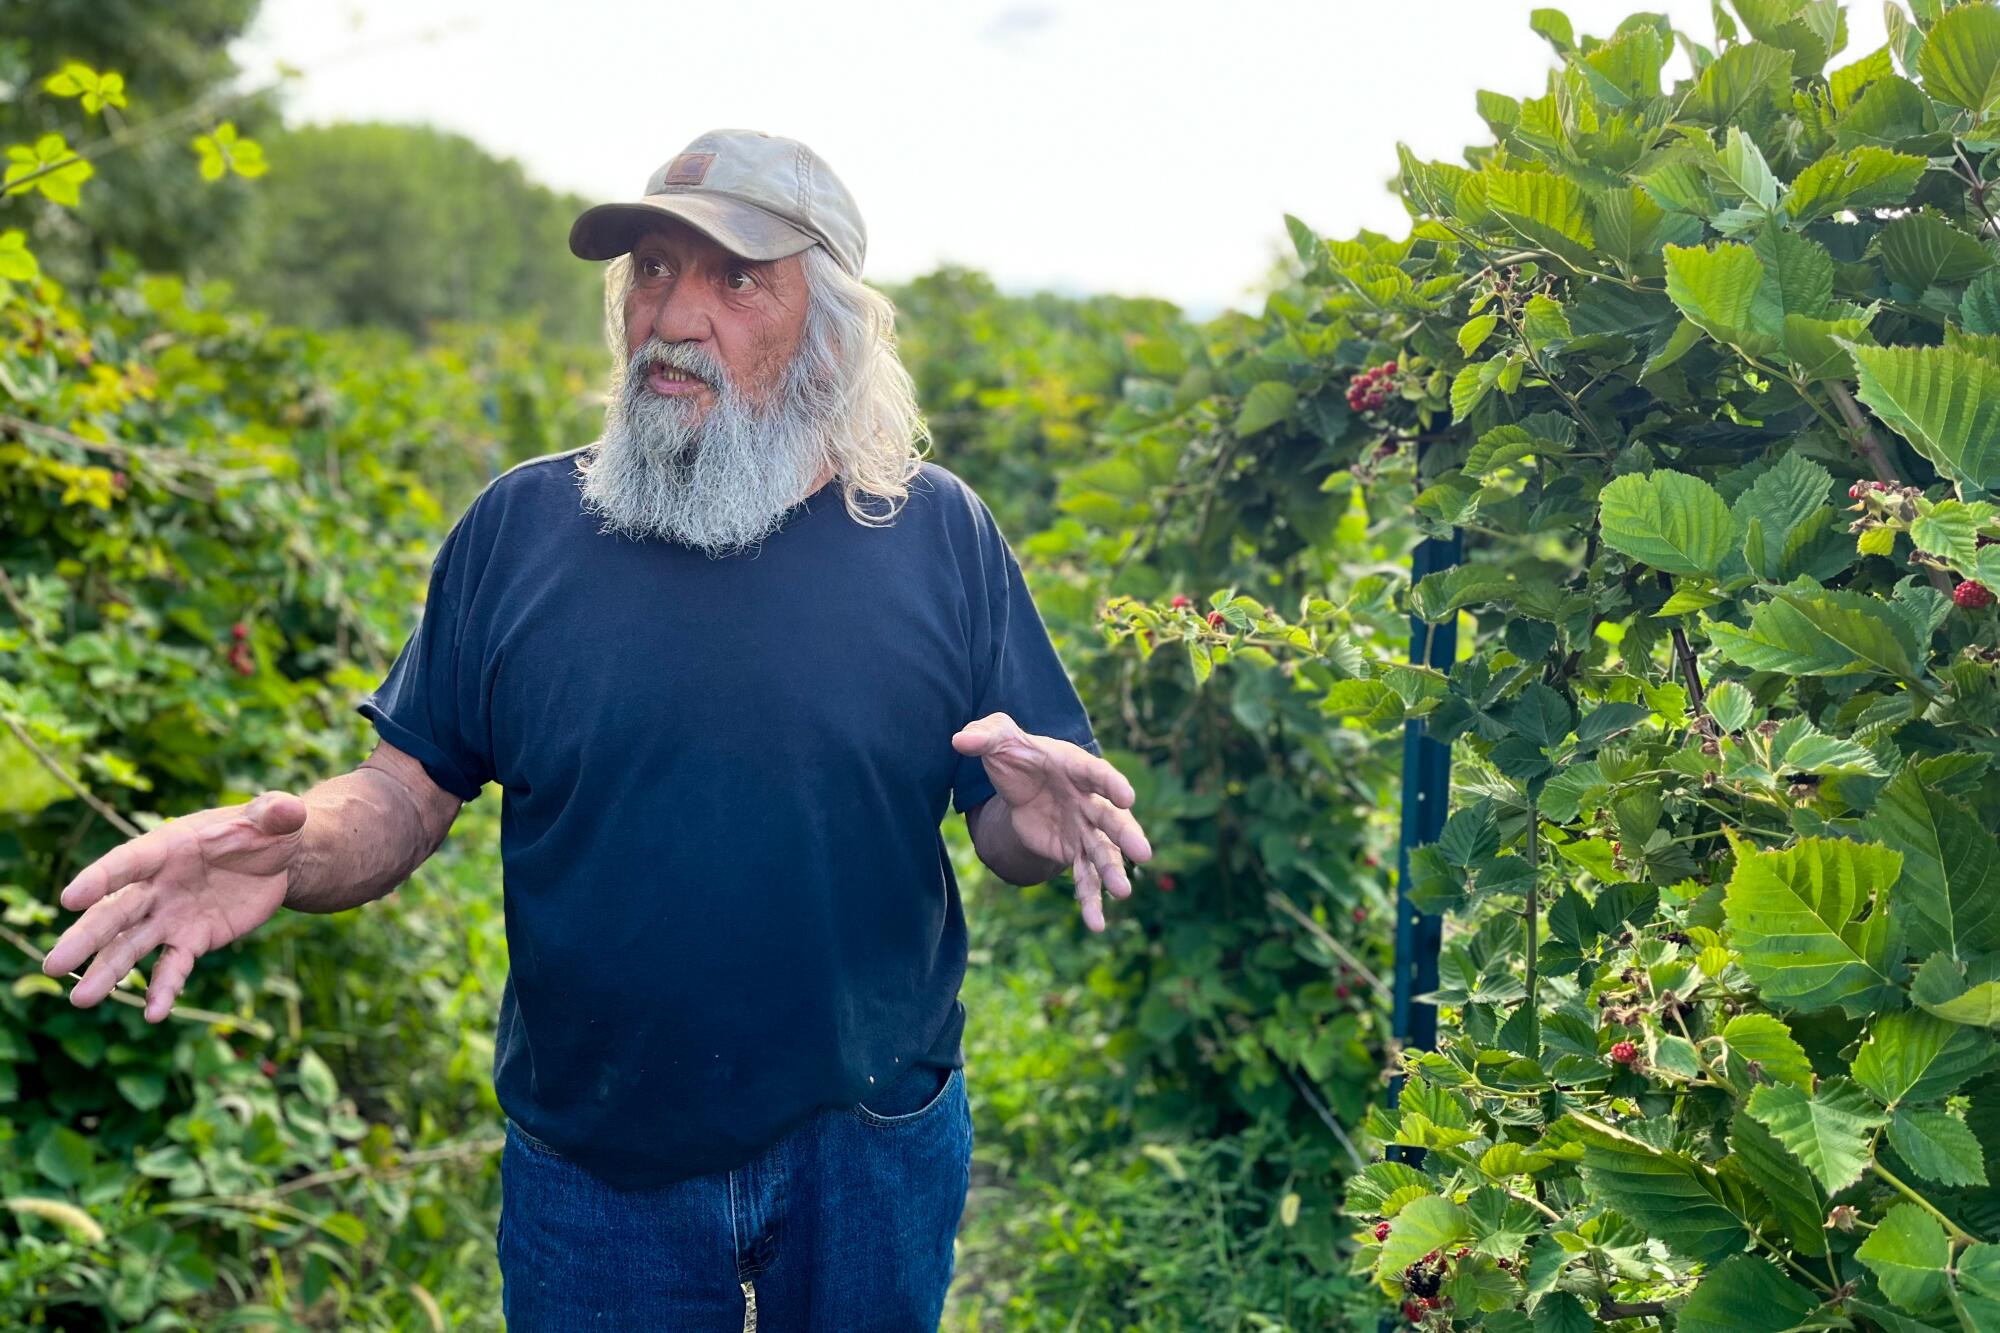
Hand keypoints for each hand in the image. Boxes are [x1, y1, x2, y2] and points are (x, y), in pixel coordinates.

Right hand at [43, 791, 307, 1020]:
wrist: (280, 860)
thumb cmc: (267, 830)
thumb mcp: (275, 817)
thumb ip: (275, 813)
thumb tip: (288, 811)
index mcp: (167, 848)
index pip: (127, 863)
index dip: (100, 879)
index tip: (70, 898)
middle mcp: (158, 885)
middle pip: (115, 913)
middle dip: (85, 938)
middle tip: (52, 966)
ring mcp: (171, 916)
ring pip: (131, 946)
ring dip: (107, 973)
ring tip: (80, 1000)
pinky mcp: (192, 939)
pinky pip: (173, 967)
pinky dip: (164, 989)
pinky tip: (155, 1015)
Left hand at [950, 712, 1151, 930]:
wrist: (1022, 782)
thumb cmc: (1017, 755)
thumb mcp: (999, 741)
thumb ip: (985, 737)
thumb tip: (960, 740)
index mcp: (1077, 768)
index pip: (1098, 775)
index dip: (1112, 784)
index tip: (1126, 797)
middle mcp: (1089, 800)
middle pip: (1111, 819)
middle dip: (1126, 835)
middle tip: (1143, 854)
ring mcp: (1084, 829)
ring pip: (1103, 853)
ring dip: (1113, 872)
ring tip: (1124, 893)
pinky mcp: (1072, 852)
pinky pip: (1085, 878)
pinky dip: (1090, 900)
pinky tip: (1096, 925)